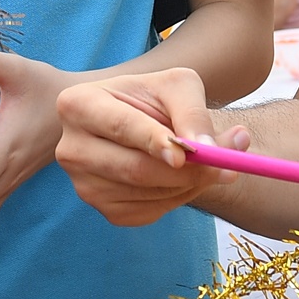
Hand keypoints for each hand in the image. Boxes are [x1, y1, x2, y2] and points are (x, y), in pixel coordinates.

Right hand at [54, 69, 242, 226]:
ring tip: (209, 162)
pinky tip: (183, 177)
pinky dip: (178, 198)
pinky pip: (148, 211)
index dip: (152, 141)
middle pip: (133, 168)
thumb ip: (193, 112)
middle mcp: (71, 148)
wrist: (141, 122)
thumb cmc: (155, 97)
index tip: (185, 153)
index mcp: (78, 104)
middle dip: (185, 170)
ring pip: (145, 193)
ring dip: (188, 184)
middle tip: (228, 166)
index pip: (119, 126)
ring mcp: (83, 184)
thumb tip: (210, 149)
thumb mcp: (177, 86)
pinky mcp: (103, 208)